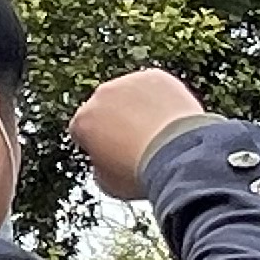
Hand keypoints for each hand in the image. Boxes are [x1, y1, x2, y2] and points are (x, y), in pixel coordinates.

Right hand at [68, 69, 210, 198]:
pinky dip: (160, 99)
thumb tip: (104, 161)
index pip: (82, 129)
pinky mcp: (155, 76)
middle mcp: (100, 95)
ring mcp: (128, 82)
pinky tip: (171, 118)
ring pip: (129, 94)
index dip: (96, 142)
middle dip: (115, 121)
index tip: (112, 153)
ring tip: (158, 131)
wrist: (176, 154)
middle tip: (137, 142)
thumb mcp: (109, 184)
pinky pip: (154, 87)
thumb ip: (99, 168)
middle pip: (104, 107)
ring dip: (138, 107)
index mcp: (83, 121)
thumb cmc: (140, 173)